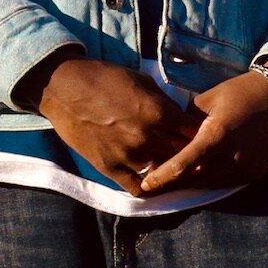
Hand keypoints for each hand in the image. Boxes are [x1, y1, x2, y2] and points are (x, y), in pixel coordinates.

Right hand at [33, 57, 200, 196]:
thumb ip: (164, 103)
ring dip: (170, 172)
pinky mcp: (109, 168)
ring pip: (163, 174)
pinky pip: (137, 188)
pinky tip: (152, 181)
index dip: (202, 135)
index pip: (195, 132)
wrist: (63, 88)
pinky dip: (148, 188)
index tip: (203, 135)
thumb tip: (180, 117)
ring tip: (174, 169)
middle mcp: (147, 136)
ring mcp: (128, 155)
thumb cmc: (104, 78)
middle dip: (191, 155)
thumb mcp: (143, 81)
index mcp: (158, 111)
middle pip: (184, 155)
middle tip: (193, 156)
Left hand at [137, 63, 267, 195]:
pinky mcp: (254, 173)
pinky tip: (199, 173)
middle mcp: (232, 157)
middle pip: (193, 180)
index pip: (183, 165)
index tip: (145, 186)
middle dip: (172, 183)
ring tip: (173, 179)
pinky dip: (209, 180)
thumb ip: (186, 122)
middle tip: (153, 183)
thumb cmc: (241, 92)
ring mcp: (245, 168)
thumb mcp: (207, 99)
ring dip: (190, 183)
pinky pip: (224, 182)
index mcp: (217, 136)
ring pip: (208, 184)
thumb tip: (166, 137)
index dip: (162, 178)